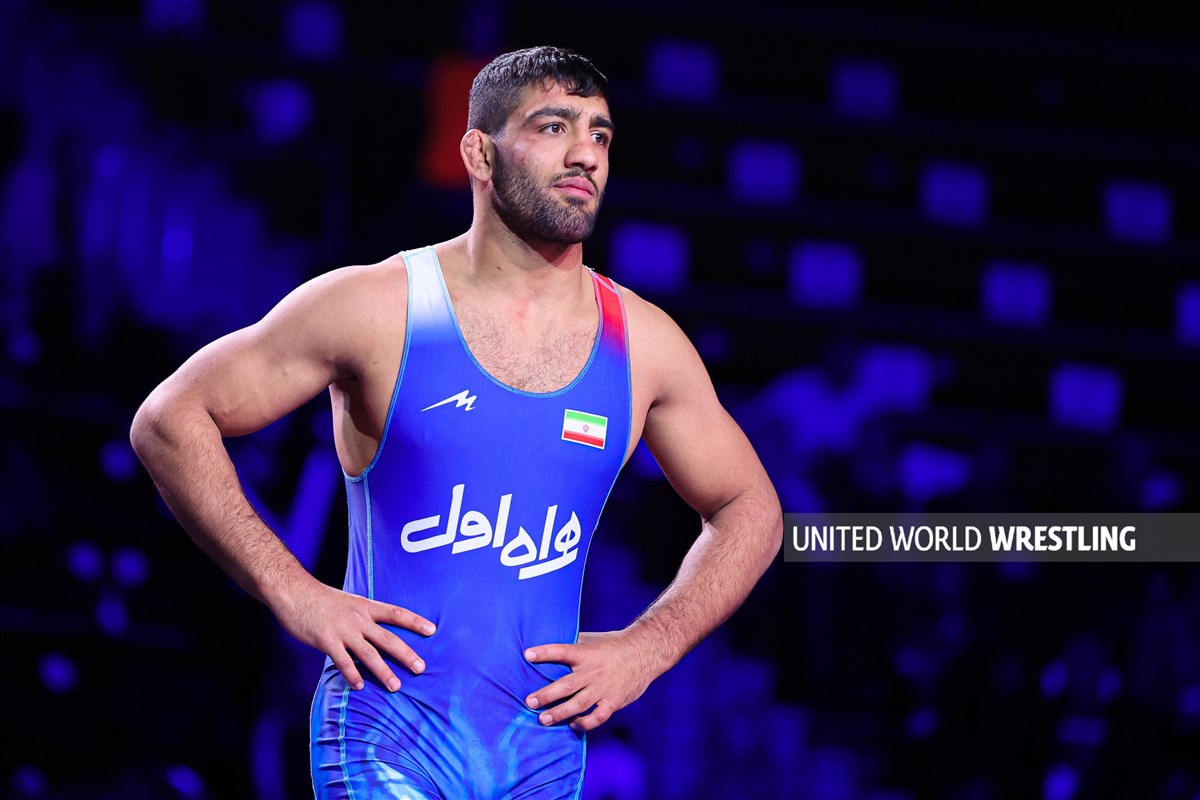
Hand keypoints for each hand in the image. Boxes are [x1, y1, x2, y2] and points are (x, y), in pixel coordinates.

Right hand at [271, 578, 434, 691]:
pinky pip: (343, 662)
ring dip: (384, 672)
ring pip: (369, 654)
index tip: (432, 630)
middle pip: (389, 638)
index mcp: (366, 606)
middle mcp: (359, 618)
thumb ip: (362, 615)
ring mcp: (343, 630)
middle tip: (421, 668)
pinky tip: (359, 686)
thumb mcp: (348, 601)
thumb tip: (374, 629)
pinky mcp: (326, 640)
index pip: (397, 613)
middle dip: (407, 655)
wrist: (294, 591)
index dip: (415, 622)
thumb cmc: (320, 598)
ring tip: (395, 686)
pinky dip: (352, 675)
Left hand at [523, 630, 657, 732]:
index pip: (562, 651)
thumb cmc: (614, 645)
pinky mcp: (613, 701)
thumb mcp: (593, 639)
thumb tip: (551, 638)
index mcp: (586, 654)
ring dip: (559, 713)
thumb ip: (574, 642)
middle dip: (546, 695)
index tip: (527, 655)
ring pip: (578, 704)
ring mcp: (603, 688)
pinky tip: (573, 725)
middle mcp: (592, 672)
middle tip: (529, 701)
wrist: (644, 653)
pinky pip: (597, 717)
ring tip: (543, 719)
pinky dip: (585, 724)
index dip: (545, 652)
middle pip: (566, 685)